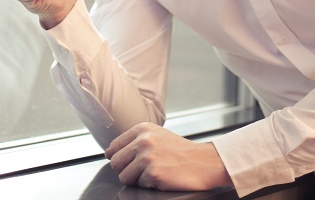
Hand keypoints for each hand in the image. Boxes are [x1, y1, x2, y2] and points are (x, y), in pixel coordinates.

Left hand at [105, 123, 231, 191]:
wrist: (204, 162)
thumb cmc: (180, 151)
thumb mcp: (157, 135)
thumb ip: (134, 141)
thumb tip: (109, 153)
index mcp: (142, 129)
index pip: (114, 147)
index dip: (119, 158)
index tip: (129, 162)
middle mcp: (143, 140)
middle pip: (116, 163)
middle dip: (126, 170)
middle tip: (143, 170)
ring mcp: (147, 157)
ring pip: (124, 177)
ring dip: (137, 179)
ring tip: (154, 173)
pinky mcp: (154, 174)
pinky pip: (139, 185)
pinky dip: (150, 185)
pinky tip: (163, 177)